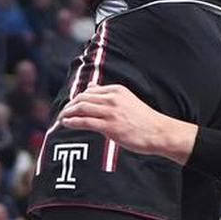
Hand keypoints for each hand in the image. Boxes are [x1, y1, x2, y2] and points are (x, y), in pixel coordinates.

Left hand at [60, 85, 195, 159]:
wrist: (158, 132)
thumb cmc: (144, 119)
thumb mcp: (127, 100)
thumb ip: (108, 94)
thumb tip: (90, 87)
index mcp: (117, 90)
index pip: (90, 91)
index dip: (77, 99)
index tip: (71, 106)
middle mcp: (112, 98)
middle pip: (82, 98)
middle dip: (69, 106)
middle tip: (62, 113)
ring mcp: (111, 112)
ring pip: (81, 108)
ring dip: (67, 113)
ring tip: (61, 119)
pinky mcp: (110, 126)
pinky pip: (85, 122)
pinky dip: (72, 122)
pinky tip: (66, 124)